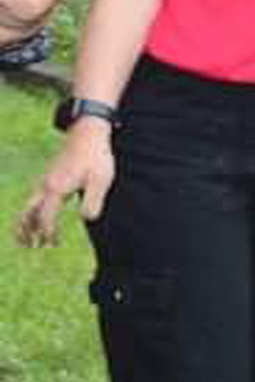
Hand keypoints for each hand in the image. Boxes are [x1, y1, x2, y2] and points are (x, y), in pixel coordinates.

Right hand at [18, 123, 114, 246]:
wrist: (88, 134)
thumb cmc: (96, 158)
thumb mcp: (101, 180)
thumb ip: (93, 201)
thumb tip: (86, 219)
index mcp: (56, 188)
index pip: (45, 217)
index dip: (47, 232)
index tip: (52, 244)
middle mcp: (45, 185)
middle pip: (28, 212)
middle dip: (26, 231)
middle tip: (28, 247)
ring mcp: (45, 180)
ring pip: (28, 205)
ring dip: (26, 223)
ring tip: (26, 239)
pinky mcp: (49, 177)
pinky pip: (34, 199)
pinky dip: (31, 212)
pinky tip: (37, 218)